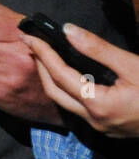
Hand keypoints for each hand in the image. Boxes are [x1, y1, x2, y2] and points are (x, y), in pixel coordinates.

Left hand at [27, 22, 138, 136]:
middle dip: (42, 68)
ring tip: (47, 57)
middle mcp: (95, 120)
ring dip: (54, 80)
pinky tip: (71, 76)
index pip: (59, 75)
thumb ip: (98, 48)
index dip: (43, 54)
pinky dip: (70, 90)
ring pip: (66, 103)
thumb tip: (68, 30)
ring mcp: (103, 128)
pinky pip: (80, 109)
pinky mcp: (112, 128)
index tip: (30, 36)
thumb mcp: (133, 65)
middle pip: (55, 92)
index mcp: (98, 105)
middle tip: (33, 46)